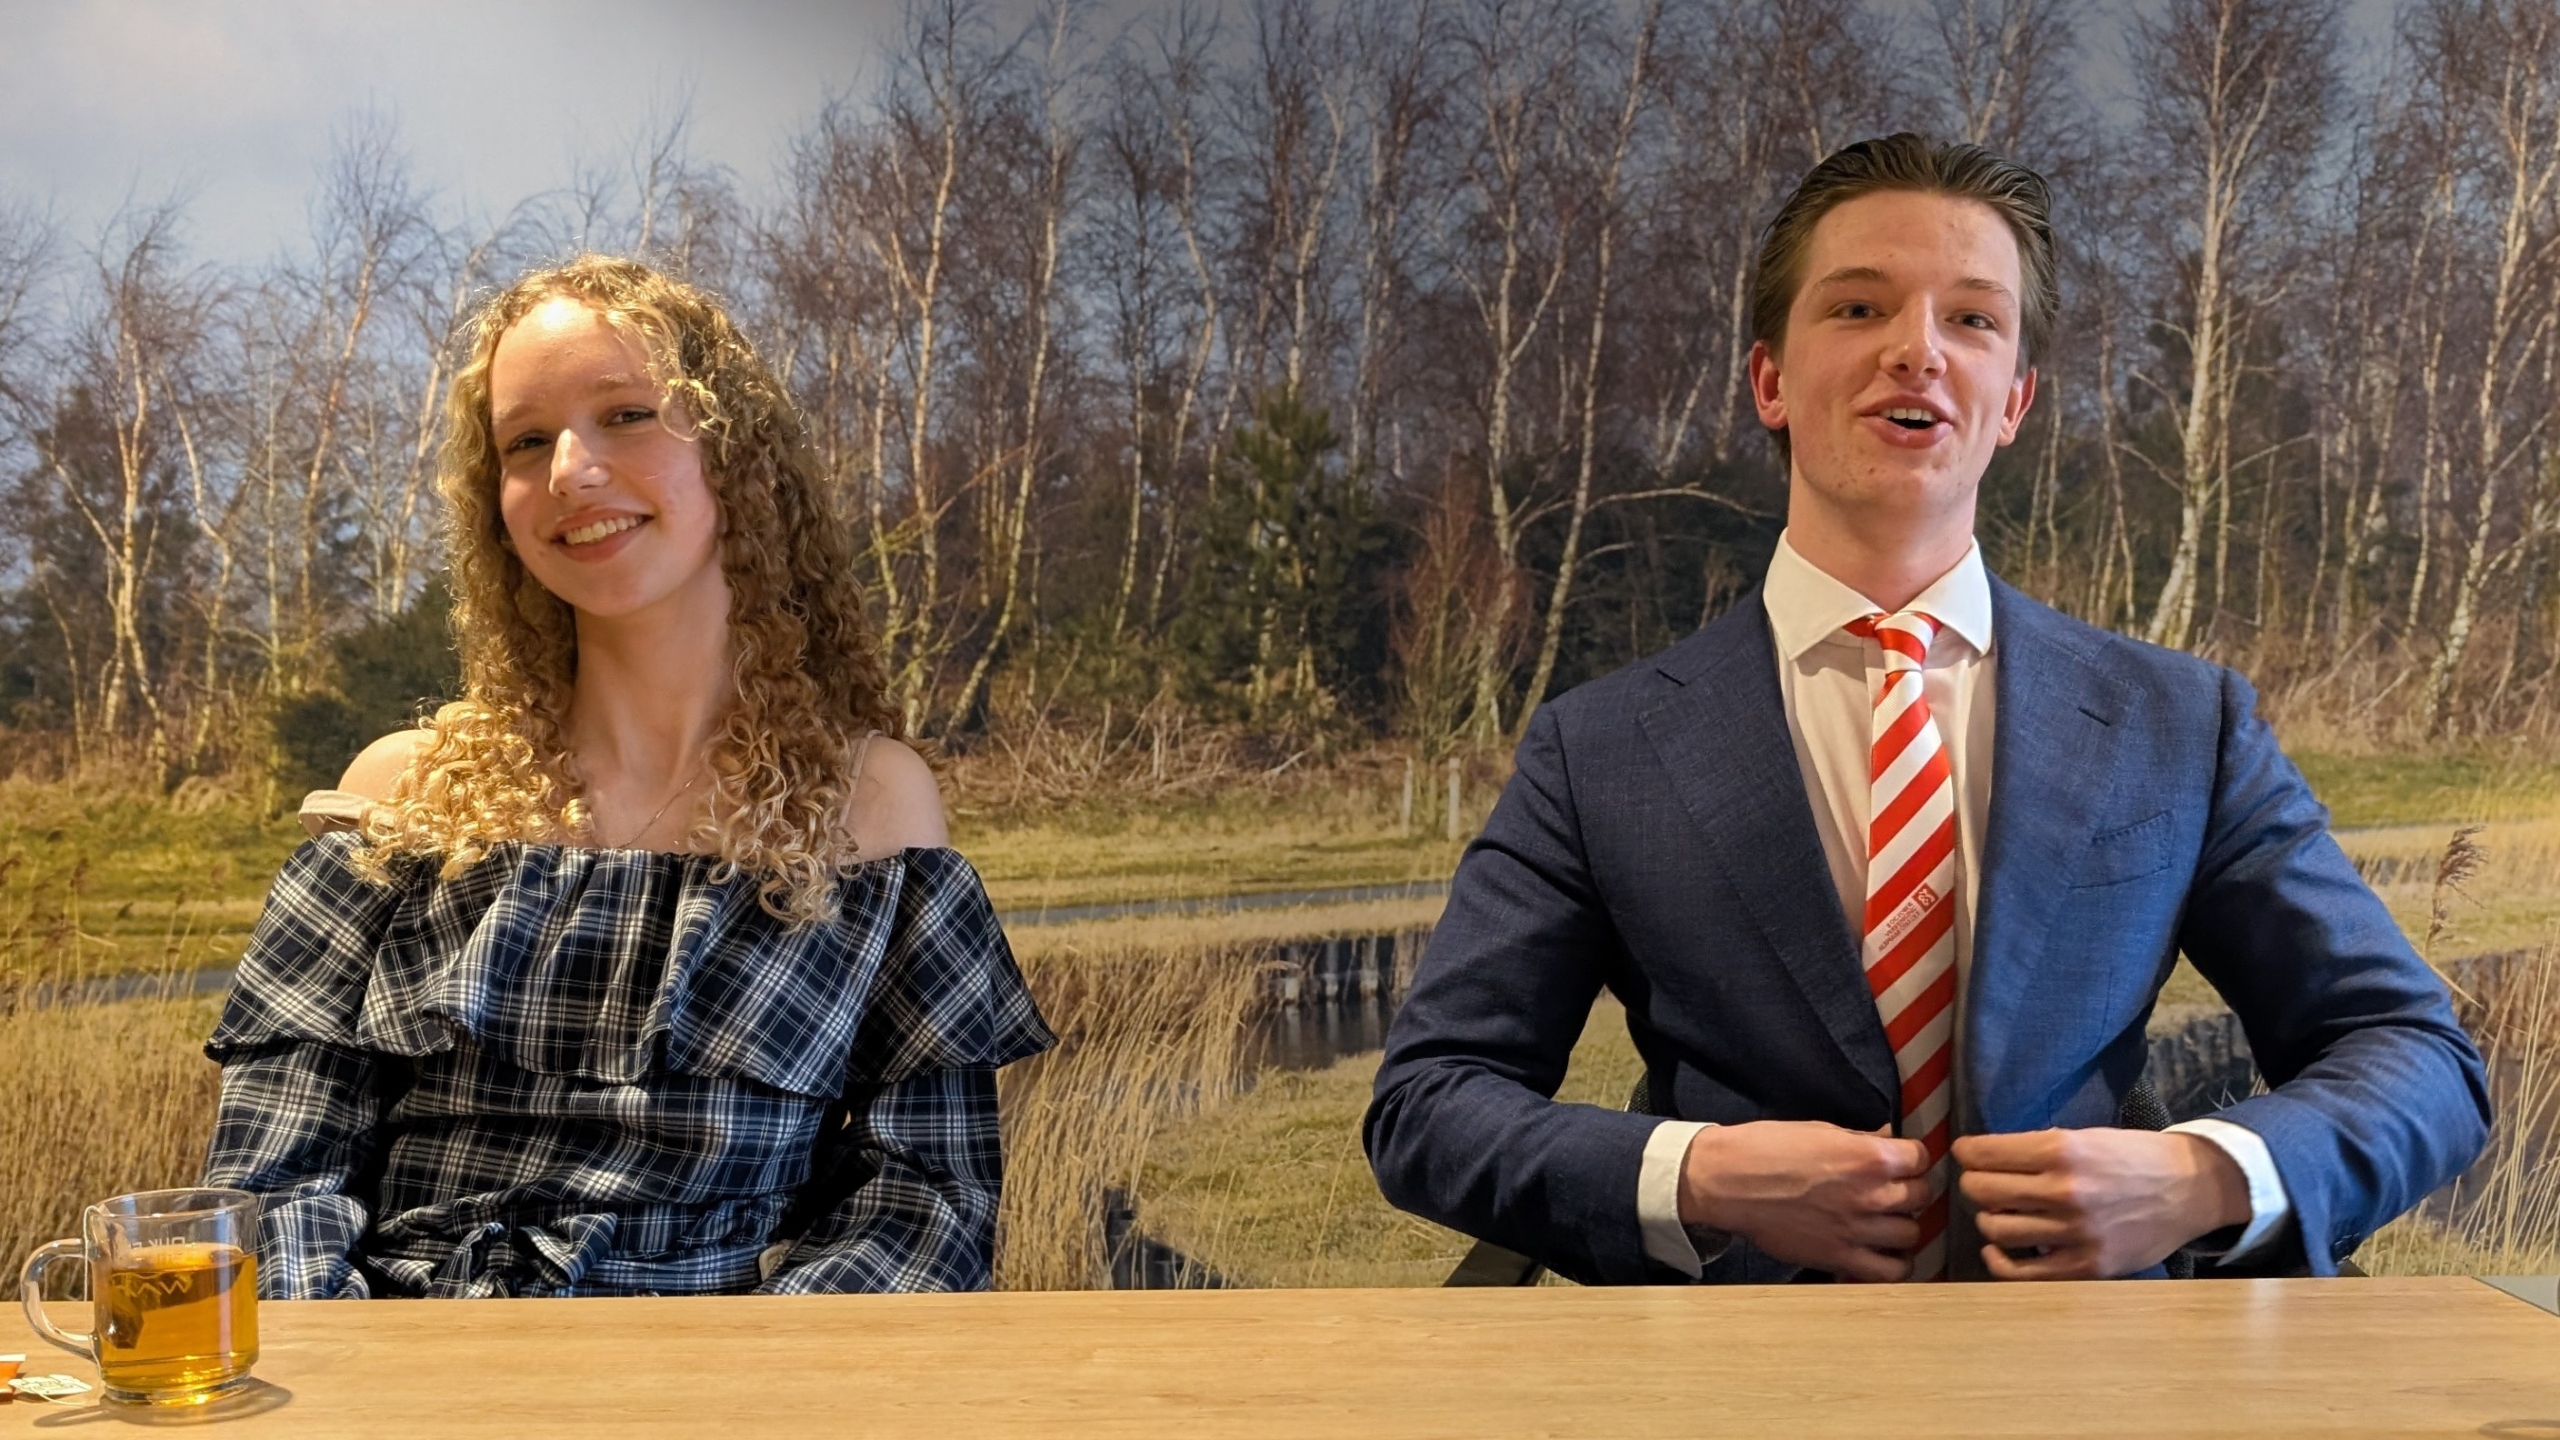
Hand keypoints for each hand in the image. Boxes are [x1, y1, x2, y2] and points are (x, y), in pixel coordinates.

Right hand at [1678, 1121, 1933, 1281]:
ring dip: (1902, 1225)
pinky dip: (1895, 1263)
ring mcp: (1857, 1230)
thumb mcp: (1820, 1130)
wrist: (1728, 1181)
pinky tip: (1884, 1252)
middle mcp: (1870, 1195)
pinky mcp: (1840, 1258)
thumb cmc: (1768, 1148)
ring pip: (1911, 1234)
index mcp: (1867, 1157)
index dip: (1912, 1157)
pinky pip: (1891, 1271)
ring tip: (1888, 1221)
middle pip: (1921, 1195)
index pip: (1920, 1157)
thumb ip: (1860, 1140)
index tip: (1902, 1161)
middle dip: (1910, 1189)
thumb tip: (1887, 1140)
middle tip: (1893, 1189)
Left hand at [1954, 1127, 2251, 1279]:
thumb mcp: (2084, 1137)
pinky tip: (1998, 1249)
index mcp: (2062, 1151)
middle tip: (1982, 1182)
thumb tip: (1981, 1157)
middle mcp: (2065, 1191)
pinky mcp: (2087, 1266)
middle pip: (1981, 1191)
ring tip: (1999, 1212)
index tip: (1967, 1154)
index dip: (1966, 1153)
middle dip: (1973, 1184)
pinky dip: (1999, 1261)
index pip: (1983, 1154)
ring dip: (1988, 1219)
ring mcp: (2076, 1232)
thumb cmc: (2132, 1158)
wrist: (2190, 1189)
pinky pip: (2021, 1273)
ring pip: (1996, 1229)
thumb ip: (2036, 1149)